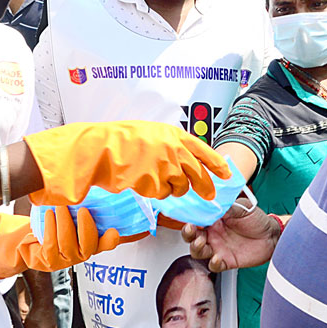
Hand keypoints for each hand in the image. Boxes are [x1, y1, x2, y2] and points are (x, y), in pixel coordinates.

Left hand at [0, 207, 119, 277]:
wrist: (32, 242)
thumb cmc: (55, 227)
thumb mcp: (70, 216)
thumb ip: (83, 208)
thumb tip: (89, 189)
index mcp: (92, 243)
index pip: (106, 243)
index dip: (111, 240)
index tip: (113, 231)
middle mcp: (81, 254)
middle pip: (88, 245)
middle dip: (86, 227)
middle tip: (83, 209)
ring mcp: (66, 260)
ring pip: (67, 244)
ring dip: (64, 222)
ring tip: (60, 207)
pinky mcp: (50, 261)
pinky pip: (52, 244)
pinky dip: (51, 228)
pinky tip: (50, 215)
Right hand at [24, 121, 230, 205]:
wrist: (100, 150)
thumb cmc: (119, 140)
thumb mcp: (150, 133)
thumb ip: (169, 145)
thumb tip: (181, 156)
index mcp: (174, 135)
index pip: (205, 151)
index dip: (217, 164)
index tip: (227, 173)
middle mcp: (174, 151)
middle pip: (198, 174)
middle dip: (204, 186)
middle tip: (208, 194)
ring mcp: (165, 168)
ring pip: (179, 187)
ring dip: (170, 187)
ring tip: (151, 176)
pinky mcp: (155, 184)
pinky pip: (161, 194)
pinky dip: (153, 191)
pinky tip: (140, 180)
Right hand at [181, 198, 280, 271]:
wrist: (272, 236)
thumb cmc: (257, 219)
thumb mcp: (243, 207)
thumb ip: (229, 206)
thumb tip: (215, 203)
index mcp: (214, 219)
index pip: (196, 218)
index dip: (189, 217)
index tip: (188, 215)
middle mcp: (213, 234)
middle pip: (192, 236)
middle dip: (187, 234)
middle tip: (190, 229)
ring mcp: (218, 248)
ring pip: (198, 251)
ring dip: (196, 247)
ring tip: (201, 243)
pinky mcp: (226, 260)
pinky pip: (214, 265)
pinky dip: (213, 263)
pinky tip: (217, 258)